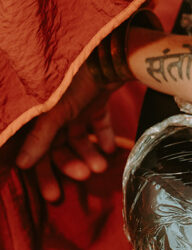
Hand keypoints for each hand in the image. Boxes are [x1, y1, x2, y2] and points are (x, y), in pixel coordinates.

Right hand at [15, 64, 116, 201]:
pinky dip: (105, 137)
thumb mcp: (55, 111)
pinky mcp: (96, 100)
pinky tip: (112, 150)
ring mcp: (77, 105)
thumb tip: (22, 164)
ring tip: (101, 166)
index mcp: (39, 113)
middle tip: (83, 177)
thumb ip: (40, 137)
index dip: (43, 172)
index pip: (36, 150)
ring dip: (89, 154)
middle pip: (58, 147)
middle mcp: (55, 111)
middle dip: (70, 164)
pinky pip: (99, 124)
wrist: (109, 54)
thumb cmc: (75, 79)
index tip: (54, 195)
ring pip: (80, 138)